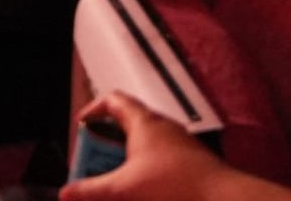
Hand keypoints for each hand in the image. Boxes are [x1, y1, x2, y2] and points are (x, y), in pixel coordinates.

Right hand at [62, 91, 265, 199]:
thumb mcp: (124, 190)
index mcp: (143, 122)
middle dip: (107, 146)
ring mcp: (179, 144)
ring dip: (127, 160)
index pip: (112, 100)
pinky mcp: (191, 163)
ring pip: (145, 145)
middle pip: (126, 125)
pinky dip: (147, 172)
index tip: (82, 128)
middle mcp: (162, 127)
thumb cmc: (179, 186)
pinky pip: (162, 160)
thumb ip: (92, 190)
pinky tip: (145, 193)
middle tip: (96, 165)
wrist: (223, 199)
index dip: (93, 110)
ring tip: (119, 183)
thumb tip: (67, 193)